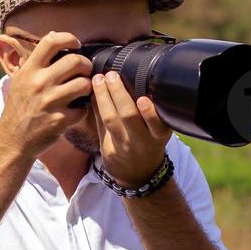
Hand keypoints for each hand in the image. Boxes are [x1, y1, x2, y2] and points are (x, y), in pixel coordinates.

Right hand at [0, 31, 92, 159]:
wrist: (12, 140)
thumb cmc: (19, 107)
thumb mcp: (20, 80)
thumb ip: (36, 60)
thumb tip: (54, 35)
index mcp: (29, 70)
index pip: (51, 41)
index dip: (69, 38)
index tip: (76, 43)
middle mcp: (39, 83)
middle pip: (75, 61)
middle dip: (86, 65)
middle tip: (84, 71)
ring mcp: (50, 102)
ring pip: (84, 84)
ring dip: (87, 87)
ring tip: (81, 91)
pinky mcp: (60, 120)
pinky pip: (83, 108)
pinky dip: (82, 110)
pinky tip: (75, 111)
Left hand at [90, 70, 171, 186]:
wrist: (138, 174)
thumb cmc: (150, 142)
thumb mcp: (158, 130)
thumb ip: (151, 112)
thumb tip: (137, 77)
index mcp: (159, 135)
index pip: (157, 124)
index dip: (150, 114)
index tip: (143, 99)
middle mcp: (142, 141)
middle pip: (129, 117)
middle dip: (118, 94)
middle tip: (111, 75)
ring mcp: (123, 145)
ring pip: (110, 120)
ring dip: (103, 97)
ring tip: (98, 79)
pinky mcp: (107, 149)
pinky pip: (99, 125)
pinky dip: (95, 107)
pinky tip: (91, 93)